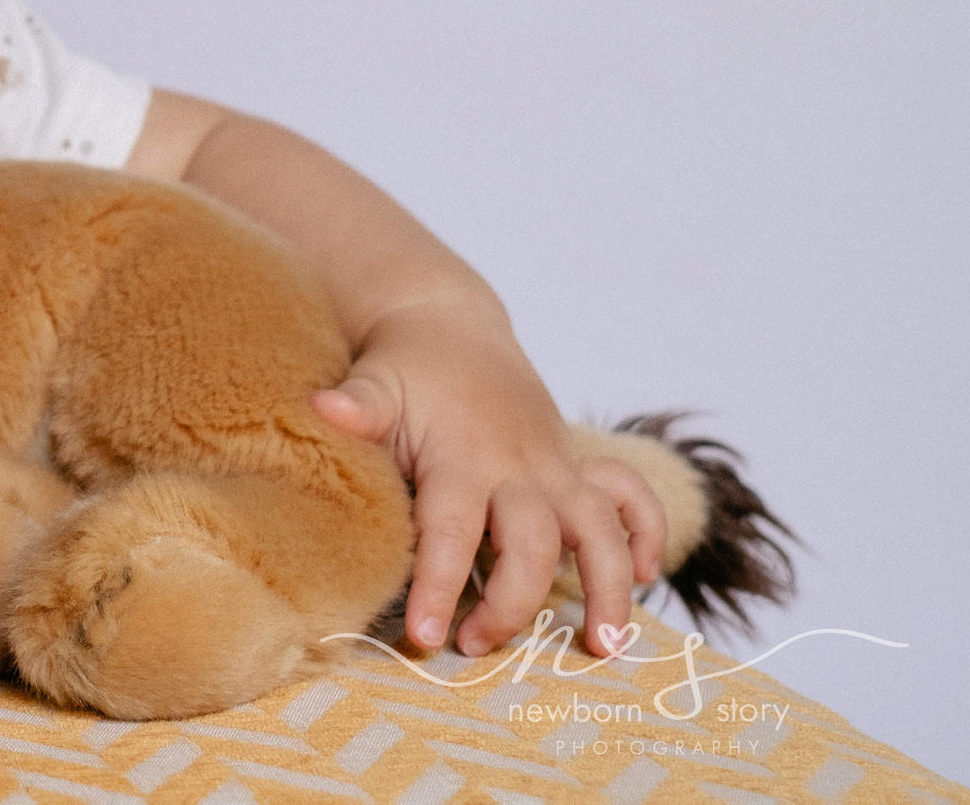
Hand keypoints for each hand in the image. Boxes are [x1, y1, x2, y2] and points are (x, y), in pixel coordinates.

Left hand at [311, 302, 666, 657]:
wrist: (448, 323)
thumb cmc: (404, 366)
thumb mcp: (375, 382)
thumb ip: (357, 405)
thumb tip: (322, 408)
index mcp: (462, 456)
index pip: (453, 531)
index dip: (439, 584)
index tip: (425, 637)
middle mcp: (519, 465)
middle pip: (532, 545)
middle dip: (510, 604)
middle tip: (472, 645)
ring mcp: (555, 465)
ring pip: (600, 529)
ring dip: (608, 586)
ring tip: (602, 646)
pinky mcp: (577, 463)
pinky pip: (629, 494)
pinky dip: (647, 530)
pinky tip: (646, 573)